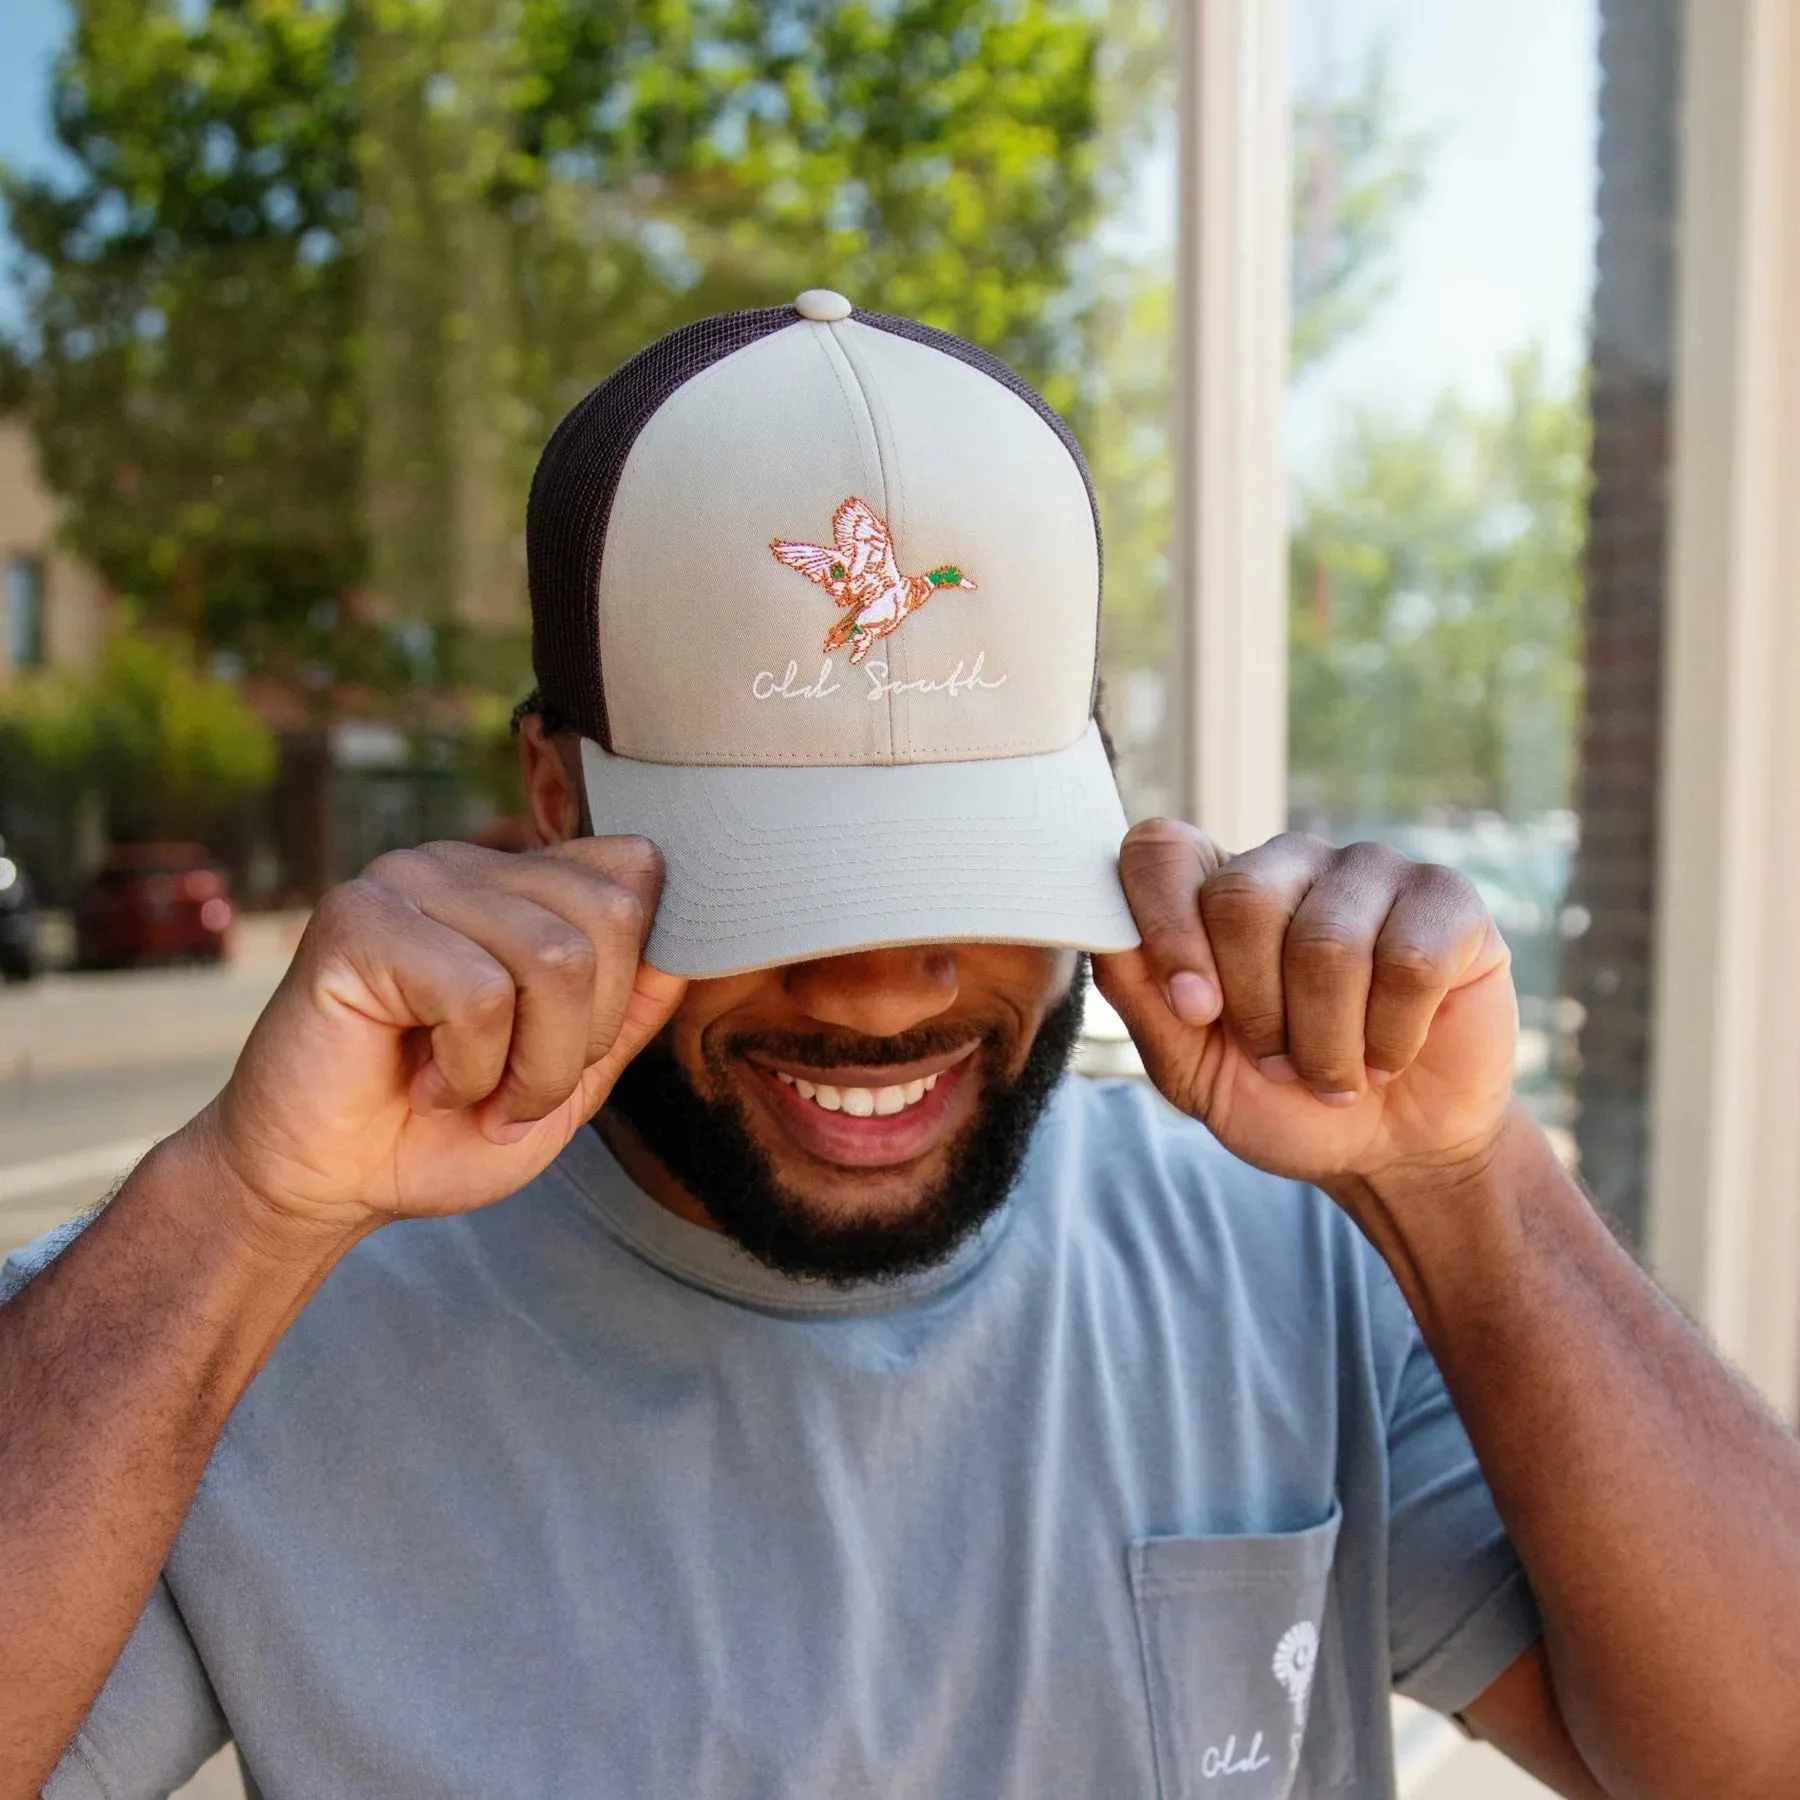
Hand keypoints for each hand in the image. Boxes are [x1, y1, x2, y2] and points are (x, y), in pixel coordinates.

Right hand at [197, 838, 683, 1242]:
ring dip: (530, 1066)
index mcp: (519, 885)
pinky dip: (470, 1068)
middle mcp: (467, 864)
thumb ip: (631, 1011)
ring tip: (472, 1092)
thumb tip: (697, 949)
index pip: (634, 870)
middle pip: (610, 916)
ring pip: (553, 959)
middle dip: (583, 1037)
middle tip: (518, 1090)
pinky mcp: (358, 920)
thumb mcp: (570, 1079)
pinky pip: (477, 992)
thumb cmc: (440, 1131)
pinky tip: (424, 1083)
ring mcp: (410, 880)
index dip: (633, 974)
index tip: (575, 1046)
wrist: (323, 1186)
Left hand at [1092, 822, 1515, 1187]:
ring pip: (1327, 942)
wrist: (1391, 1149)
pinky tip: (1394, 1050)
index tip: (1194, 1011)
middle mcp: (1287, 862)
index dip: (1166, 927)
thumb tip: (1107, 930)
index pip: (1161, 850)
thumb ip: (1140, 997)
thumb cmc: (1282, 1100)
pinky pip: (1409, 959)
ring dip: (1327, 1041)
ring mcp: (1370, 871)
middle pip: (1241, 899)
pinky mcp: (1447, 901)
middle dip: (1256, 1011)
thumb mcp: (1191, 1069)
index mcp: (1210, 888)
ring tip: (1338, 1070)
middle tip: (1278, 1062)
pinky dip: (1394, 1034)